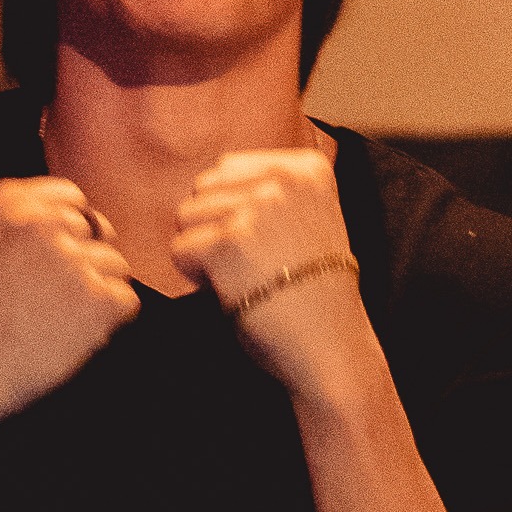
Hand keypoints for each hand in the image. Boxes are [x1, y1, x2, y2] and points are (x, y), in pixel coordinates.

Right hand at [0, 170, 138, 435]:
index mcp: (11, 201)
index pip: (73, 201)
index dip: (63, 237)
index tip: (33, 269)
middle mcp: (43, 223)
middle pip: (97, 232)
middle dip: (78, 267)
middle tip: (36, 302)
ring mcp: (72, 261)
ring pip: (115, 266)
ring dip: (93, 296)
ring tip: (48, 319)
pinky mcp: (97, 301)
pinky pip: (126, 301)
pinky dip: (106, 324)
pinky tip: (65, 336)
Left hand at [173, 145, 375, 399]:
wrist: (332, 344)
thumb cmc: (311, 290)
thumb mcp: (306, 217)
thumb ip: (265, 190)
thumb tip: (203, 185)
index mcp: (307, 167)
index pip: (227, 167)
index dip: (232, 210)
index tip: (267, 242)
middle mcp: (284, 178)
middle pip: (203, 187)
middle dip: (213, 226)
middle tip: (251, 262)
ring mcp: (258, 208)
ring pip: (186, 215)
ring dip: (203, 251)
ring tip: (243, 275)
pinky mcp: (231, 242)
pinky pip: (180, 250)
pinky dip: (196, 278)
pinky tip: (232, 290)